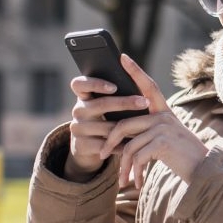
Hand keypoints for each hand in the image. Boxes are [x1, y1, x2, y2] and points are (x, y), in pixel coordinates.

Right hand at [64, 59, 151, 180]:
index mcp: (83, 96)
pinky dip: (121, 145)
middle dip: (124, 103)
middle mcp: (77, 110)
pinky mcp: (80, 146)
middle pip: (99, 104)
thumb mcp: (106, 106)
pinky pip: (105, 145)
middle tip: (144, 102)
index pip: (79, 84)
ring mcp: (77, 128)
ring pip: (105, 127)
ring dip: (127, 127)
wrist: (90, 148)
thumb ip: (115, 92)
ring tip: (146, 125)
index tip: (115, 86)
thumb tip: (134, 75)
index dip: (95, 84)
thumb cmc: (105, 119)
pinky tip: (134, 143)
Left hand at [99, 55, 207, 190]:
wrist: (204, 171)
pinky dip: (135, 173)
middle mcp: (164, 116)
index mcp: (164, 112)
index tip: (122, 56)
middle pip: (125, 124)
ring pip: (129, 145)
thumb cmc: (183, 158)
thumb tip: (121, 136)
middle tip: (103, 155)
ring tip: (123, 180)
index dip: (134, 71)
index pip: (148, 86)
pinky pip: (138, 157)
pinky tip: (136, 183)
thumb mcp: (165, 140)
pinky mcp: (163, 142)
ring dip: (123, 166)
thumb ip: (148, 132)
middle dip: (110, 142)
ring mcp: (163, 128)